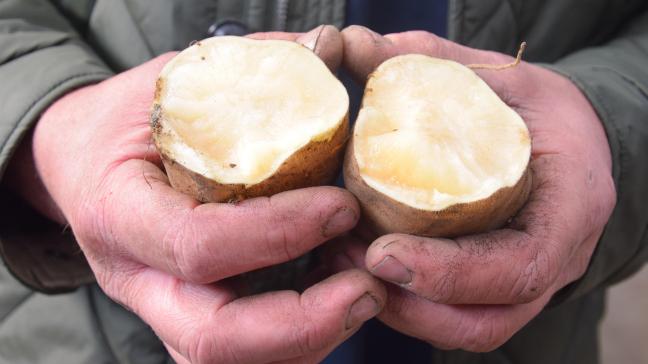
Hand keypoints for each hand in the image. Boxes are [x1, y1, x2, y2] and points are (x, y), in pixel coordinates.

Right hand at [17, 26, 385, 362]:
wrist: (84, 161)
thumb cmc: (128, 121)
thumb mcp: (174, 85)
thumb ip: (248, 69)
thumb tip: (330, 46)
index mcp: (117, 211)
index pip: (196, 245)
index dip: (276, 235)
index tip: (341, 207)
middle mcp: (134, 277)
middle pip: (212, 336)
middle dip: (303, 322)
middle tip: (369, 287)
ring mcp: (158, 308)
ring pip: (229, 361)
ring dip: (309, 340)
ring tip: (363, 293)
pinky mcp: (183, 318)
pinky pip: (241, 357)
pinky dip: (296, 343)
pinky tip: (333, 302)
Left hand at [329, 26, 615, 350]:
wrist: (568, 141)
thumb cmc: (536, 109)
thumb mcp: (497, 78)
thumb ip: (430, 65)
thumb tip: (352, 42)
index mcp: (570, 204)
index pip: (521, 263)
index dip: (450, 271)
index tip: (383, 253)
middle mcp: (556, 257)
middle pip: (489, 317)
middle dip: (411, 302)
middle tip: (347, 259)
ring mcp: (530, 282)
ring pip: (469, 329)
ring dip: (401, 310)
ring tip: (344, 266)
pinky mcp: (502, 289)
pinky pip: (458, 320)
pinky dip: (407, 307)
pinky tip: (361, 271)